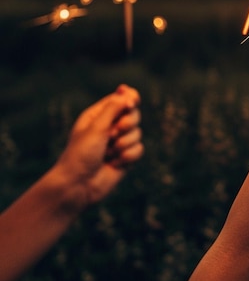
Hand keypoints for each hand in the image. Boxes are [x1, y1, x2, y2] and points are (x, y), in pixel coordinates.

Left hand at [54, 84, 143, 208]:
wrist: (77, 186)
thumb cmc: (80, 155)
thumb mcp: (95, 127)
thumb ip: (113, 108)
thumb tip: (128, 94)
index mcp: (98, 115)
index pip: (120, 99)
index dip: (130, 97)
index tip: (133, 102)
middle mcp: (110, 127)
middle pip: (134, 114)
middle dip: (127, 124)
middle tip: (114, 133)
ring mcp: (118, 142)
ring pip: (138, 133)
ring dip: (124, 144)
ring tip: (109, 153)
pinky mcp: (126, 157)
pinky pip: (139, 149)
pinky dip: (128, 157)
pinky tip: (115, 164)